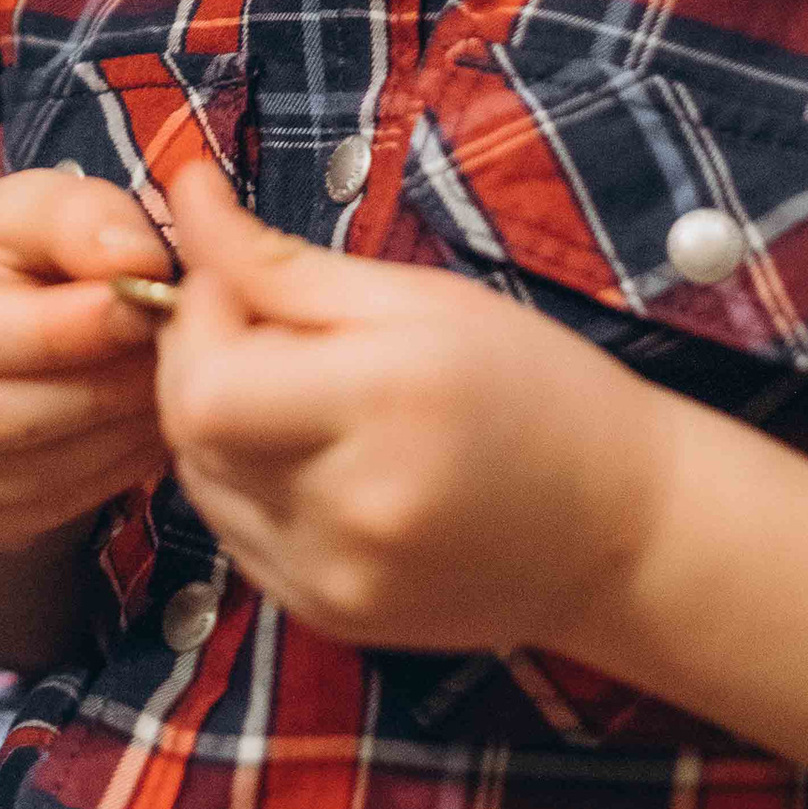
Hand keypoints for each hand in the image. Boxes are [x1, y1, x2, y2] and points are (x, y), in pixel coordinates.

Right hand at [0, 171, 172, 558]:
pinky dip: (95, 481)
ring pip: (10, 477)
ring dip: (107, 441)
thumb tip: (136, 263)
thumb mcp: (24, 212)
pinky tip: (135, 436)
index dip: (59, 331)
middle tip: (175, 359)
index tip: (146, 308)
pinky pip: (23, 516)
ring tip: (166, 393)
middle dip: (95, 391)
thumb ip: (78, 217)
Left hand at [155, 161, 671, 659]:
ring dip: (216, 421)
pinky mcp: (331, 615)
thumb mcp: (420, 298)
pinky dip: (245, 481)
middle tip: (261, 323)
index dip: (198, 318)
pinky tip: (308, 450)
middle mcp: (354, 511)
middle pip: (193, 433)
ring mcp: (339, 579)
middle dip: (200, 358)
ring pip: (203, 483)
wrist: (624, 530)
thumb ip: (280, 261)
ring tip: (293, 387)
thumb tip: (183, 192)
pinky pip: (237, 534)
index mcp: (385, 409)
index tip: (235, 280)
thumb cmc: (535, 387)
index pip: (206, 383)